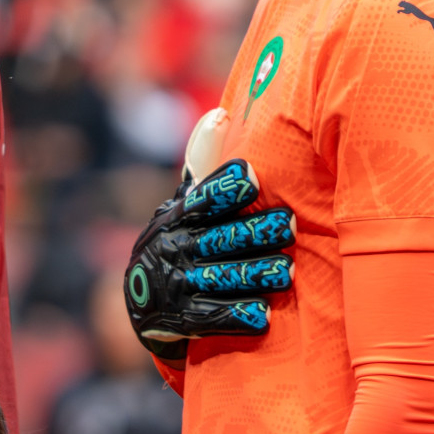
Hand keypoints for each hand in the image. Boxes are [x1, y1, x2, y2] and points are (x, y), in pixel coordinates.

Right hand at [124, 159, 293, 360]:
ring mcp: (177, 285)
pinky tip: (263, 315)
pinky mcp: (182, 320)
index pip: (201, 199)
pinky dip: (236, 316)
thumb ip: (205, 162)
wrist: (144, 301)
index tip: (251, 177)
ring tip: (286, 271)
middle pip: (217, 239)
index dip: (224, 188)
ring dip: (253, 275)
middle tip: (289, 224)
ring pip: (219, 279)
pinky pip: (211, 318)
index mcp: (177, 216)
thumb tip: (222, 113)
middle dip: (253, 232)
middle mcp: (174, 248)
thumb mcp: (184, 203)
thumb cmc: (180, 237)